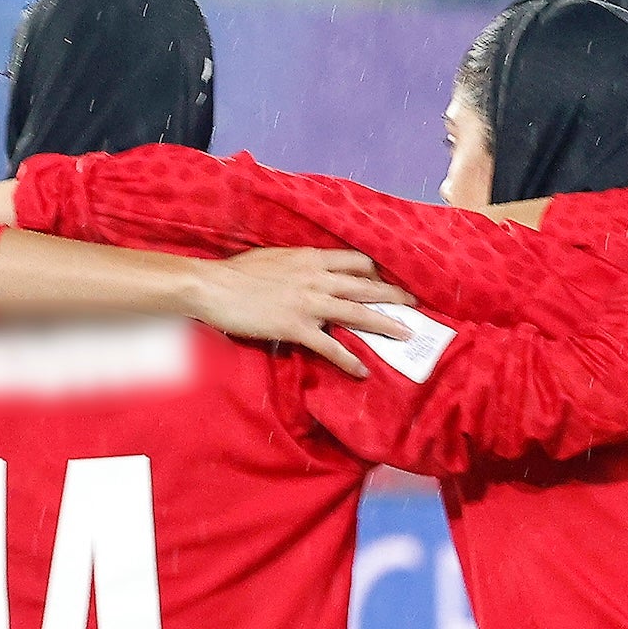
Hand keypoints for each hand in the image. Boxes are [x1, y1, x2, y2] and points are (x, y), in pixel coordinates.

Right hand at [185, 246, 405, 375]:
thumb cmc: (236, 272)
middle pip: (365, 284)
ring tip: (405, 333)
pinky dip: (348, 359)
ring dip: (384, 323)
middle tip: (414, 303)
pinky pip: (330, 345)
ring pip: (357, 312)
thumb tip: (305, 272)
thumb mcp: (273, 259)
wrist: (213, 286)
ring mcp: (308, 303)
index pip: (354, 261)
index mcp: (310, 258)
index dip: (375, 270)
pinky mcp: (296, 327)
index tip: (388, 277)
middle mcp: (316, 278)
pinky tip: (362, 370)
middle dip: (393, 294)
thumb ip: (296, 265)